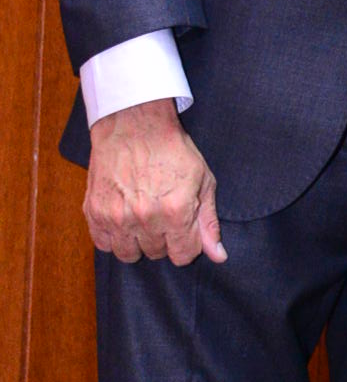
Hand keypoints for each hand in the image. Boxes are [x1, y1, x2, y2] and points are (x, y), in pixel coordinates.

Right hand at [84, 98, 225, 264]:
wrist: (133, 124)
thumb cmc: (172, 150)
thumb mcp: (203, 181)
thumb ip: (209, 222)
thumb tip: (218, 256)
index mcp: (175, 213)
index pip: (183, 255)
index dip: (186, 242)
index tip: (183, 226)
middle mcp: (145, 219)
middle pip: (157, 254)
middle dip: (163, 238)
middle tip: (162, 213)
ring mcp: (116, 217)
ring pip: (128, 254)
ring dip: (137, 241)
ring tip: (141, 218)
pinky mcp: (93, 212)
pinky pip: (103, 244)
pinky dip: (113, 236)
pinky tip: (122, 218)